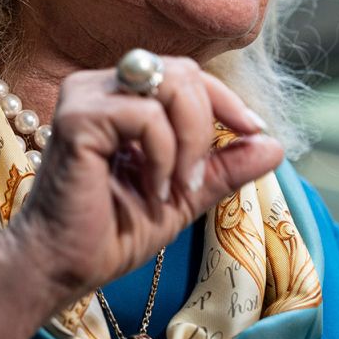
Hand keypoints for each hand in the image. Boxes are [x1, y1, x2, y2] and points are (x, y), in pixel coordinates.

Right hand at [6, 57, 283, 298]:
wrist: (63, 267)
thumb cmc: (111, 231)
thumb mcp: (185, 194)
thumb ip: (224, 167)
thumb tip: (276, 144)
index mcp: (121, 96)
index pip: (186, 74)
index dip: (226, 99)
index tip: (255, 131)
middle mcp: (100, 86)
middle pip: (182, 71)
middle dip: (208, 122)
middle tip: (197, 178)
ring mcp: (85, 97)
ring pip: (169, 84)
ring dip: (188, 141)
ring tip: (173, 187)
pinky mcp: (77, 118)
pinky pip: (145, 115)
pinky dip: (162, 155)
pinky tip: (149, 189)